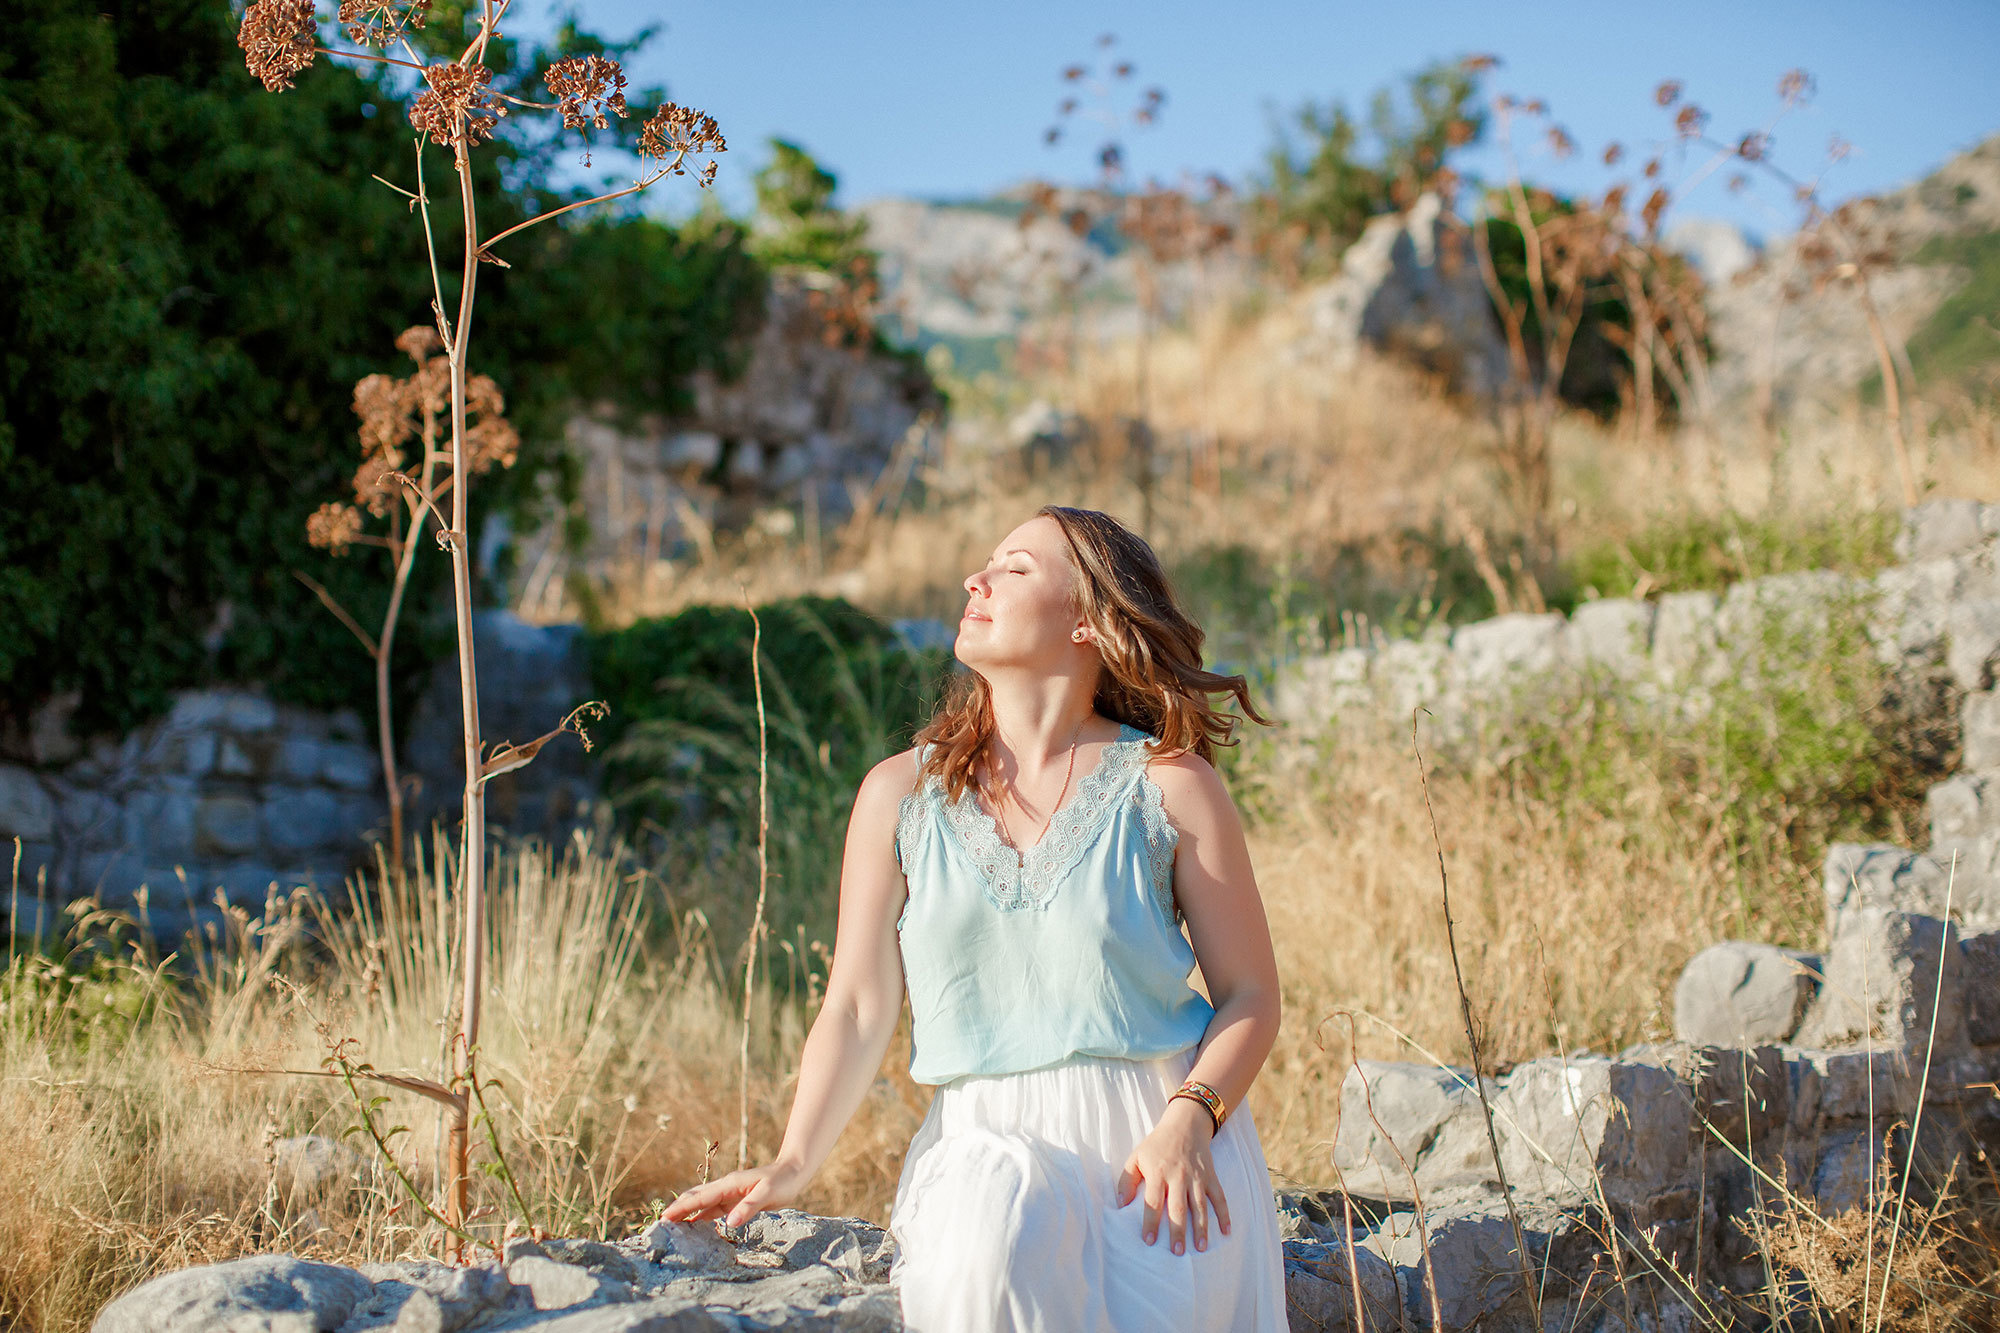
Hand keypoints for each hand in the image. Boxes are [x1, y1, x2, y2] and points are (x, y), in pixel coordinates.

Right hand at [661, 1158, 808, 1227]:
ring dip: (686, 1214)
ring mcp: (728, 1194)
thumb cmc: (781, 1182)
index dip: (682, 1208)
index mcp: (729, 1185)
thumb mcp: (767, 1194)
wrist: (793, 1172)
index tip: (665, 1217)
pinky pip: (712, 1210)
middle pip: (695, 1198)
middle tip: (660, 1225)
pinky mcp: (734, 1201)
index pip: (700, 1198)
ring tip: (670, 1227)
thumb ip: (749, 1208)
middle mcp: (725, 1188)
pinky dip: (699, 1217)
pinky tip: (692, 1227)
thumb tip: (729, 1222)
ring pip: (701, 1204)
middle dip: (677, 1209)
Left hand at [1115, 1098, 1231, 1255]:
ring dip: (1201, 1228)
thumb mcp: (1136, 1157)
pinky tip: (1226, 1231)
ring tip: (1200, 1248)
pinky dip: (1224, 1214)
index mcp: (1158, 1173)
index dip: (1150, 1222)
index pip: (1153, 1202)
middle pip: (1178, 1208)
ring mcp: (1197, 1177)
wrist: (1185, 1124)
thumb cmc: (1157, 1145)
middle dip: (1178, 1231)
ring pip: (1200, 1206)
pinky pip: (1220, 1197)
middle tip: (1177, 1252)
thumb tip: (1120, 1204)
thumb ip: (1126, 1180)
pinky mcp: (1211, 1176)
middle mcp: (1178, 1176)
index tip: (1148, 1241)